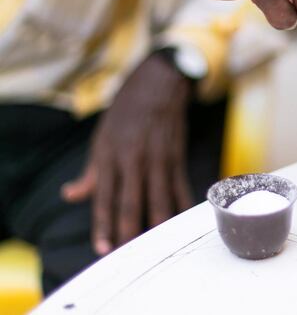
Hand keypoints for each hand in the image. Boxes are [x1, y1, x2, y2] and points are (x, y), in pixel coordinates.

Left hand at [61, 52, 192, 254]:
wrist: (157, 84)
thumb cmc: (125, 112)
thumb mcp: (100, 138)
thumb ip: (90, 172)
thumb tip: (71, 195)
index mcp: (110, 156)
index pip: (104, 198)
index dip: (103, 225)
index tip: (102, 248)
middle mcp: (133, 159)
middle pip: (131, 203)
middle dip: (129, 232)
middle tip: (129, 255)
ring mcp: (158, 158)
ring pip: (158, 199)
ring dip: (157, 225)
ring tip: (155, 247)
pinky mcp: (176, 156)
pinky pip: (180, 188)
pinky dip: (181, 207)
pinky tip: (180, 223)